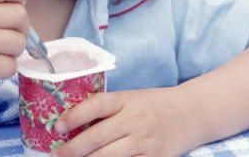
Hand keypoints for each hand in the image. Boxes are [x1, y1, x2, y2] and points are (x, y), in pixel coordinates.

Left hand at [51, 87, 192, 156]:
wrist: (192, 112)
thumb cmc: (154, 104)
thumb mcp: (130, 98)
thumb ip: (106, 109)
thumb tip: (72, 122)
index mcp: (126, 100)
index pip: (96, 105)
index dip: (74, 116)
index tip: (57, 126)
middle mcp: (135, 120)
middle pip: (97, 137)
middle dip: (72, 149)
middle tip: (56, 155)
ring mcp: (145, 142)